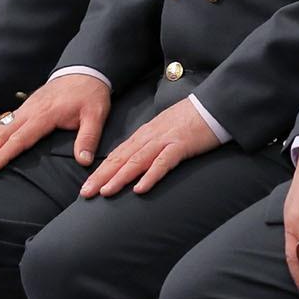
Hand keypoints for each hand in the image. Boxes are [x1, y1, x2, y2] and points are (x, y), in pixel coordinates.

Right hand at [0, 73, 111, 173]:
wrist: (84, 69)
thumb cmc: (90, 94)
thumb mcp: (96, 115)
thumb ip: (88, 137)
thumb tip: (83, 160)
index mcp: (45, 115)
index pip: (20, 138)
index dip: (4, 154)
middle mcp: (29, 112)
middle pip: (1, 134)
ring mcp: (24, 109)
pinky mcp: (24, 109)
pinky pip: (1, 123)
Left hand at [80, 96, 219, 196]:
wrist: (213, 105)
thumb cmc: (191, 120)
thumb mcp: (165, 131)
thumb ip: (151, 145)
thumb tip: (137, 162)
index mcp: (145, 134)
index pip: (118, 154)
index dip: (101, 170)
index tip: (87, 186)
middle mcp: (150, 137)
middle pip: (121, 158)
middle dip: (102, 176)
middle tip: (85, 193)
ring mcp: (165, 140)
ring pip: (137, 161)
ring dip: (119, 177)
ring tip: (105, 192)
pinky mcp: (181, 145)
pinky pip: (163, 162)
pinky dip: (150, 175)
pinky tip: (140, 188)